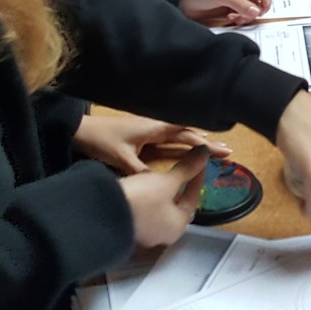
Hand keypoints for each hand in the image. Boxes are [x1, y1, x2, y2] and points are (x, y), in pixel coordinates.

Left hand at [74, 112, 226, 174]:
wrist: (82, 131)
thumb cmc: (102, 141)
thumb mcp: (122, 159)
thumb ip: (141, 171)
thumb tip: (160, 183)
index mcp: (154, 128)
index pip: (185, 134)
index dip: (204, 143)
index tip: (221, 150)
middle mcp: (156, 126)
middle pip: (187, 133)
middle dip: (208, 142)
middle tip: (228, 152)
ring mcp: (151, 130)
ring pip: (181, 135)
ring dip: (198, 141)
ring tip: (217, 148)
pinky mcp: (145, 135)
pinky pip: (171, 137)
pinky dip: (184, 141)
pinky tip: (191, 145)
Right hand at [119, 145, 215, 247]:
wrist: (103, 214)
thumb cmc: (142, 199)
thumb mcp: (166, 181)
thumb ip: (187, 168)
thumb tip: (206, 153)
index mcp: (178, 226)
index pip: (194, 197)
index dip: (197, 176)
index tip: (199, 159)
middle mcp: (164, 234)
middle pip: (177, 206)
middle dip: (180, 187)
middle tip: (182, 169)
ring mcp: (145, 234)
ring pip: (160, 209)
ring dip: (163, 193)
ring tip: (163, 176)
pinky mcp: (129, 228)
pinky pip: (145, 211)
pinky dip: (148, 198)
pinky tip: (144, 188)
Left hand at [180, 0, 271, 25]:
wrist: (183, 1)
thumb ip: (240, 3)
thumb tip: (256, 11)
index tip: (265, 6)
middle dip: (258, 8)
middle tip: (251, 15)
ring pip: (253, 9)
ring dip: (248, 15)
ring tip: (237, 18)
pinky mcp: (232, 9)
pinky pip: (244, 15)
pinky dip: (241, 19)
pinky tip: (231, 19)